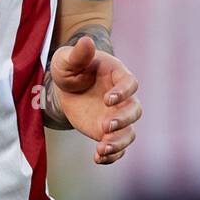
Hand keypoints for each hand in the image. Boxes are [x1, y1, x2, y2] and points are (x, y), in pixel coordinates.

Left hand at [49, 36, 140, 164]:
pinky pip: (117, 147)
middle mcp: (122, 98)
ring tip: (101, 149)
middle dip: (123, 120)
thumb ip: (78, 54)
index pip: (130, 84)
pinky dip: (111, 156)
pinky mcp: (107, 132)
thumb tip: (86, 41)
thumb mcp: (68, 60)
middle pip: (135, 110)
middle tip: (105, 127)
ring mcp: (116, 116)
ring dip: (119, 143)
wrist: (65, 87)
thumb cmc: (69, 68)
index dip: (123, 92)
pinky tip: (97, 158)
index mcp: (118, 75)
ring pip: (129, 132)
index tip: (108, 100)